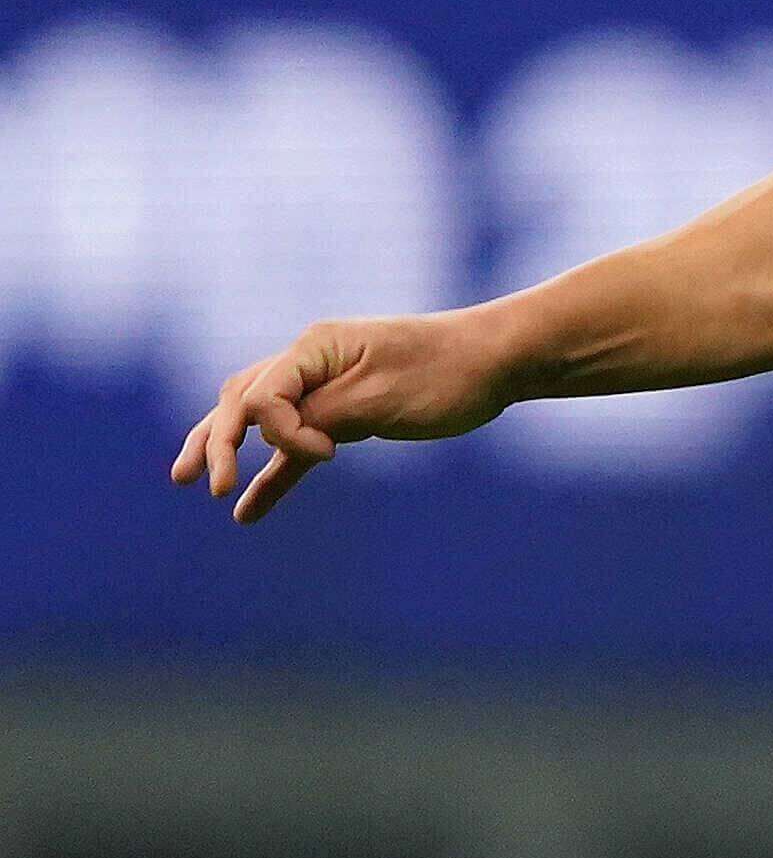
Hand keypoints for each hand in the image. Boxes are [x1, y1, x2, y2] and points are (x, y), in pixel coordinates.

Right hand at [171, 311, 516, 522]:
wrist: (498, 362)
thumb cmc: (445, 374)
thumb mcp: (380, 397)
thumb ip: (321, 414)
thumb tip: (273, 434)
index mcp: (316, 346)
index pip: (262, 394)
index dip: (279, 433)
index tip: (329, 453)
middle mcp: (312, 361)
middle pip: (243, 400)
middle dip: (213, 440)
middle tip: (196, 482)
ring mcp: (328, 386)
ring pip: (260, 420)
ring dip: (226, 449)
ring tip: (189, 483)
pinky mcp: (346, 414)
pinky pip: (296, 446)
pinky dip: (274, 475)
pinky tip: (247, 511)